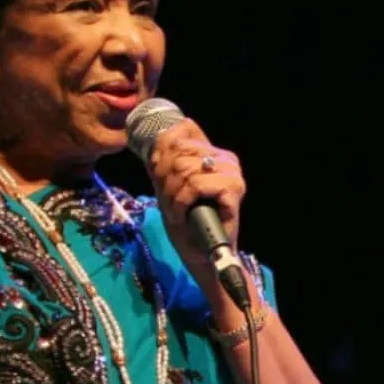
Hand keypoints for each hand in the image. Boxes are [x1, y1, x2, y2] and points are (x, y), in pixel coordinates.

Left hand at [147, 120, 245, 290]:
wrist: (202, 255)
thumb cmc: (187, 223)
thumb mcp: (167, 186)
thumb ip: (162, 163)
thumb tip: (149, 142)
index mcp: (213, 152)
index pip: (184, 129)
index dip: (163, 147)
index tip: (158, 172)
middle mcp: (226, 158)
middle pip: (179, 151)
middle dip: (165, 178)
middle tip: (169, 201)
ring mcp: (232, 173)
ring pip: (185, 168)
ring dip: (172, 194)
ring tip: (177, 210)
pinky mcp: (233, 189)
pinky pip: (194, 185)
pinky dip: (181, 202)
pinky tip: (182, 215)